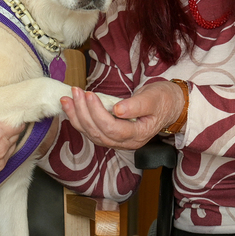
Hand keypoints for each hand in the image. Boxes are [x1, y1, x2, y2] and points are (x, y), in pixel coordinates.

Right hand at [0, 103, 22, 202]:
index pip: (18, 123)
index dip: (18, 116)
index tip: (14, 109)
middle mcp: (3, 146)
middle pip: (17, 132)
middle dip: (14, 124)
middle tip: (6, 117)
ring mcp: (2, 159)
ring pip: (13, 144)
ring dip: (10, 136)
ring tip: (0, 130)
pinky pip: (7, 154)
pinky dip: (6, 147)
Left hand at [59, 80, 185, 150]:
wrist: (167, 106)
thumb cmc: (162, 100)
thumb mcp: (153, 98)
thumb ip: (137, 105)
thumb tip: (118, 110)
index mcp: (138, 135)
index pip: (113, 129)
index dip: (98, 113)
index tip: (89, 94)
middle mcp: (126, 143)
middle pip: (98, 133)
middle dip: (83, 113)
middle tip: (75, 92)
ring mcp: (117, 141)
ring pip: (91, 134)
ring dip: (76, 117)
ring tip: (67, 99)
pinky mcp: (110, 135)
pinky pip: (91, 131)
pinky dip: (79, 119)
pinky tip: (71, 107)